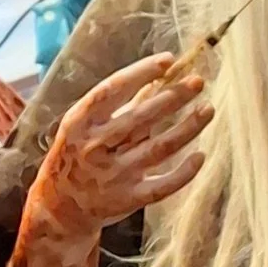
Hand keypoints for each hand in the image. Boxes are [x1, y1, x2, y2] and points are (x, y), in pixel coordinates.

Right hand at [28, 52, 208, 233]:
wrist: (60, 207)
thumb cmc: (75, 155)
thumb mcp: (84, 125)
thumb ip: (117, 104)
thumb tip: (155, 77)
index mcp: (80, 122)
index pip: (112, 89)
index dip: (141, 72)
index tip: (167, 60)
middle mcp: (95, 147)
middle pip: (142, 117)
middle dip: (173, 97)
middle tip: (197, 82)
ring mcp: (113, 175)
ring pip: (159, 148)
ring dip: (187, 128)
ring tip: (207, 110)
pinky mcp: (128, 199)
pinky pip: (163, 185)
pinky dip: (183, 172)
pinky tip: (200, 155)